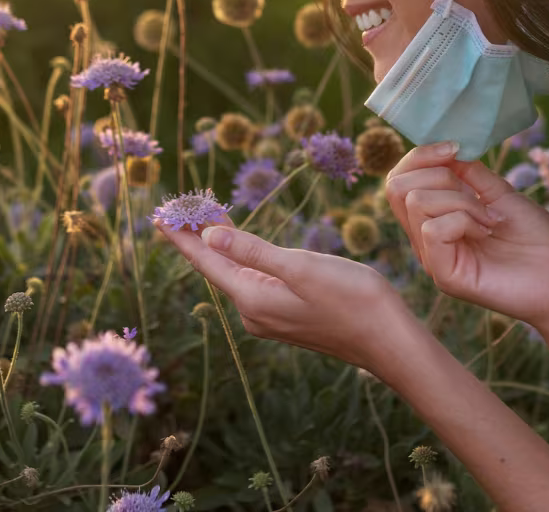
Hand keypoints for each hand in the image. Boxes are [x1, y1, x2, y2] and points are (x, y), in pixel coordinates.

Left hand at [156, 218, 413, 370]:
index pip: (206, 263)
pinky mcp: (287, 316)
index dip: (183, 237)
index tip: (160, 217)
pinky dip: (241, 258)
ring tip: (203, 219)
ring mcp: (270, 317)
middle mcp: (254, 312)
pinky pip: (252, 282)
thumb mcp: (301, 268)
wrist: (389, 340)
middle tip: (178, 208)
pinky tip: (241, 246)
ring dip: (219, 246)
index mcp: (253, 299)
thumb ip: (254, 252)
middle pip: (216, 268)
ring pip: (234, 274)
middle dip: (197, 238)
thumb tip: (209, 237)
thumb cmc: (351, 299)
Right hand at [385, 141, 548, 338]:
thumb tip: (447, 150)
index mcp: (434, 218)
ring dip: (461, 200)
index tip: (455, 148)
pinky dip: (464, 219)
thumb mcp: (500, 194)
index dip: (421, 155)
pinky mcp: (444, 275)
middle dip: (440, 175)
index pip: (399, 179)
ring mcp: (432, 258)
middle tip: (477, 195)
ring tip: (490, 218)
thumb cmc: (536, 239)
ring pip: (416, 202)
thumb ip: (470, 173)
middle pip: (398, 187)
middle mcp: (425, 238)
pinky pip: (433, 229)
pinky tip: (487, 230)